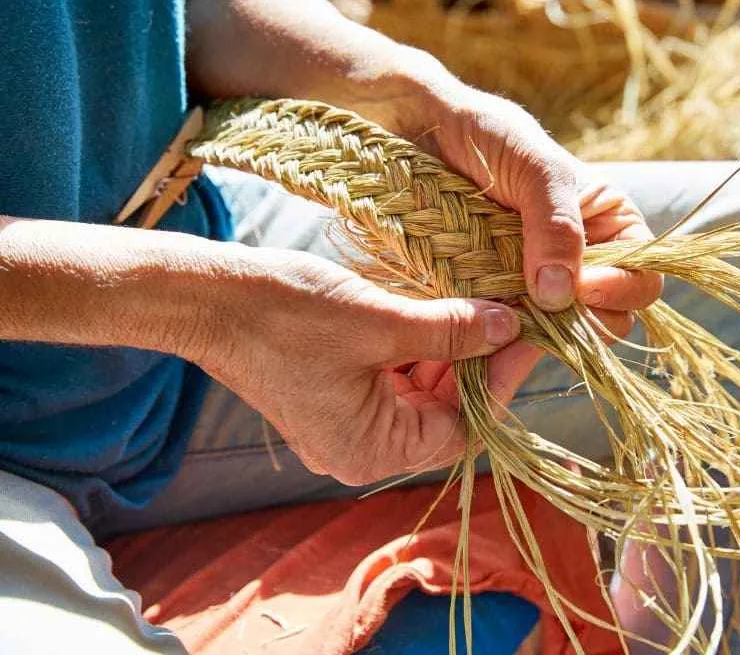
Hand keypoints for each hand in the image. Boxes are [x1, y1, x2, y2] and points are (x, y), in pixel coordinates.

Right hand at [193, 248, 524, 484]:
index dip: (499, 381)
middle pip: (444, 412)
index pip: (462, 427)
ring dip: (450, 352)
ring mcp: (346, 424)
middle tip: (508, 315)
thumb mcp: (380, 320)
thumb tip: (509, 327)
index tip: (525, 335)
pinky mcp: (334, 396)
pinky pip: (394, 380)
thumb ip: (451, 329)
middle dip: (477, 363)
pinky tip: (437, 311)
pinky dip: (419, 349)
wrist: (206, 297)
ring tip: (477, 306)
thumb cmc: (285, 314)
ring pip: (422, 393)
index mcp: (371, 450)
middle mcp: (360, 449)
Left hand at [385, 84, 664, 387]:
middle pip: (601, 320)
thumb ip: (557, 225)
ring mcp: (534, 284)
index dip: (620, 291)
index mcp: (607, 225)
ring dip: (526, 356)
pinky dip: (495, 356)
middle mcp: (578, 261)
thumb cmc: (488, 133)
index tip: (583, 289)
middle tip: (531, 331)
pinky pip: (505, 338)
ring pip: (550, 339)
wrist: (420, 130)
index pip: (640, 278)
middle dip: (572, 335)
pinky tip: (475, 366)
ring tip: (493, 370)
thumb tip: (560, 294)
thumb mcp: (535, 167)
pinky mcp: (492, 298)